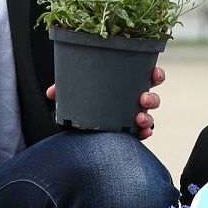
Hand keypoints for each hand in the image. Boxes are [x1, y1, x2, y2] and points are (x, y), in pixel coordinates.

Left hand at [46, 65, 165, 139]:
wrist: (80, 128)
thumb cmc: (85, 101)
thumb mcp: (76, 92)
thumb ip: (66, 89)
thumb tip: (52, 92)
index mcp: (126, 84)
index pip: (146, 76)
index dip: (155, 74)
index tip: (153, 73)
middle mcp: (133, 100)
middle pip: (151, 97)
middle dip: (151, 98)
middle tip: (143, 99)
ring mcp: (133, 116)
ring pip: (149, 116)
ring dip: (148, 117)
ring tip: (139, 118)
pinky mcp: (130, 132)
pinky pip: (142, 133)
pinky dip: (145, 133)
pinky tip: (143, 134)